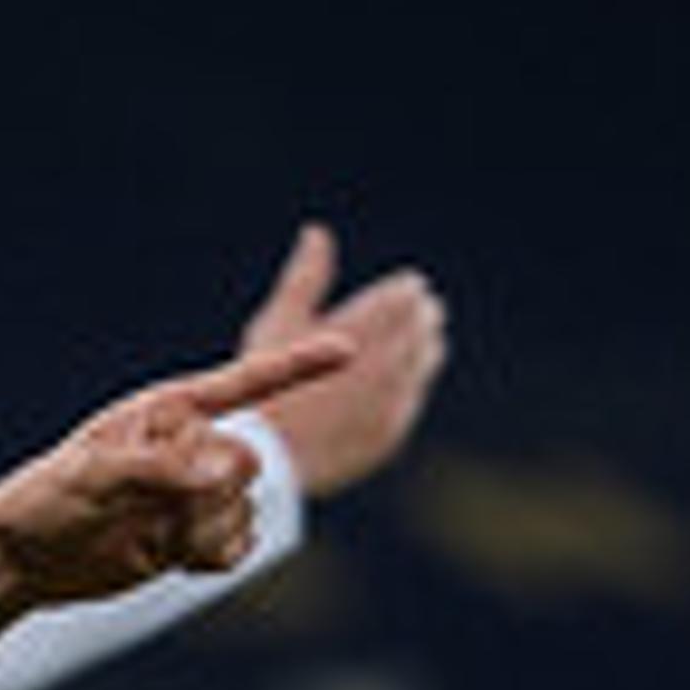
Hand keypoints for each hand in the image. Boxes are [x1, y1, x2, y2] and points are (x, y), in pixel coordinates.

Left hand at [0, 336, 351, 605]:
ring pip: (245, 509)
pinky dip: (215, 556)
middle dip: (210, 493)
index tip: (347, 351)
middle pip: (247, 464)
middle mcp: (191, 447)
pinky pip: (240, 544)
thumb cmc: (46, 501)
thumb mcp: (94, 477)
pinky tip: (174, 559)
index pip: (243, 384)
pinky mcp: (199, 535)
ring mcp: (199, 492)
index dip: (297, 366)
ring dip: (204, 532)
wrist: (26, 558)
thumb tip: (230, 473)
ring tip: (150, 538)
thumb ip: (163, 470)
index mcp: (167, 412)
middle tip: (153, 509)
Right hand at [231, 221, 446, 495]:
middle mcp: (383, 363)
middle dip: (419, 314)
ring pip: (426, 358)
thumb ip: (306, 277)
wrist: (263, 457)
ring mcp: (392, 398)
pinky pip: (414, 393)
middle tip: (420, 308)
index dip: (405, 289)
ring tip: (414, 338)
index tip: (406, 286)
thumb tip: (317, 231)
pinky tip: (401, 377)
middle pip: (422, 325)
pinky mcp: (393, 429)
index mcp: (358, 329)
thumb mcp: (277, 322)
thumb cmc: (263, 380)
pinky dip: (413, 379)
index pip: (403, 296)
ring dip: (424, 343)